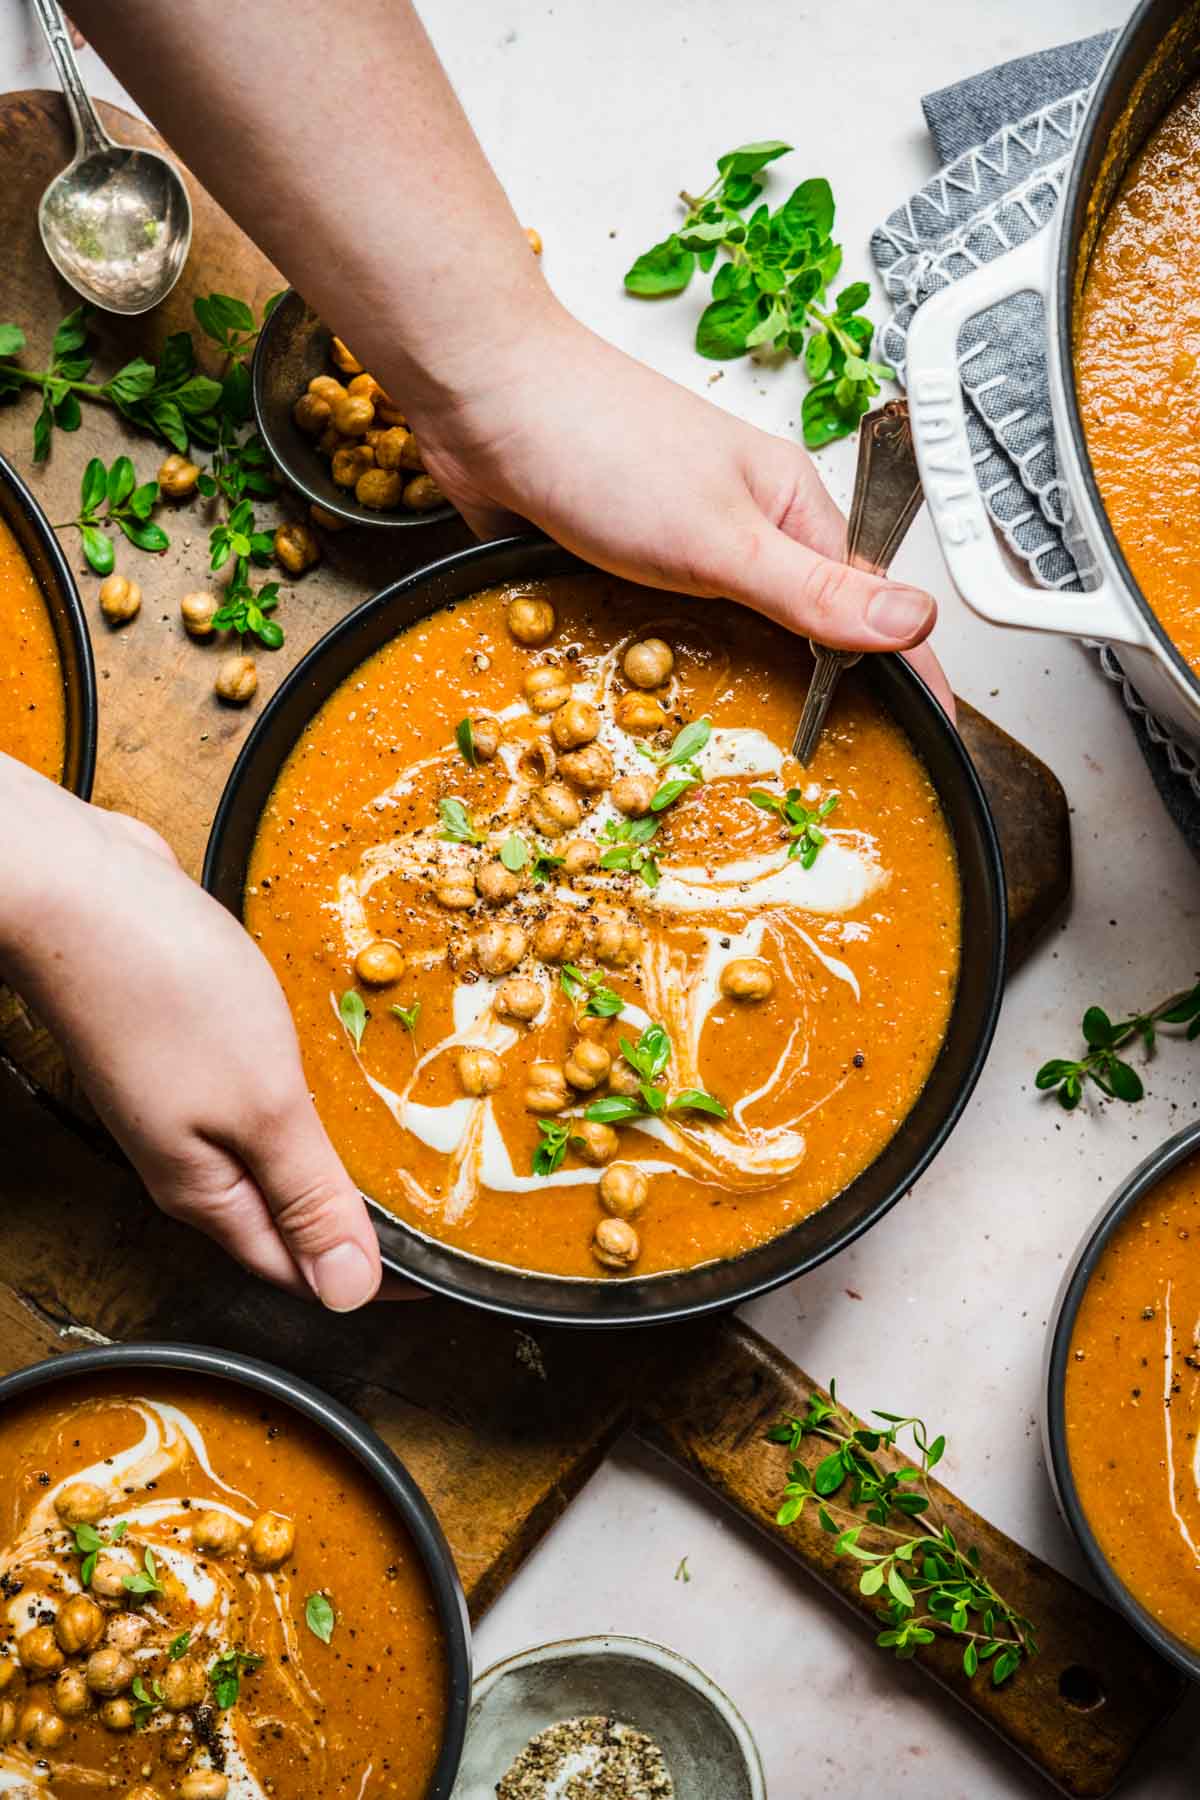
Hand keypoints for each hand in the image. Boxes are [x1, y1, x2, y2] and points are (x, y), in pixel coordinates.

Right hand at [0, 757, 384, 1309]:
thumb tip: (349, 1292)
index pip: (300, 1267)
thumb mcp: (260, 1107)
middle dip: (354, 1227)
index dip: (373, 1278)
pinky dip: (303, 1103)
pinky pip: (255, 1098)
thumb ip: (308, 1195)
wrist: (79, 892)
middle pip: (284, 1218)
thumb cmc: (165, 993)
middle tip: (432, 1220)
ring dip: (331, 1164)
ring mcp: (184, 1100)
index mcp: (207, 1191)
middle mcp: (190, 1158)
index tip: (441, 1274)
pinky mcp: (187, 1048)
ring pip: (270, 1156)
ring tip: (399, 1156)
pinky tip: (335, 1079)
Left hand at [410, 306, 952, 711]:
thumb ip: (814, 591)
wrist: (484, 399)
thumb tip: (917, 623)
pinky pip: (664, 631)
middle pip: (805, 627)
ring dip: (746, 686)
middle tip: (846, 769)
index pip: (870, 607)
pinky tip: (669, 711)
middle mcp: (744, 528)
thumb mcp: (723, 536)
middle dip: (827, 694)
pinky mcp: (620, 563)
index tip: (936, 737)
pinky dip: (673, 671)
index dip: (908, 672)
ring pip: (733, 634)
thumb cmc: (602, 446)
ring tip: (772, 759)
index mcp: (791, 510)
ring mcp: (681, 546)